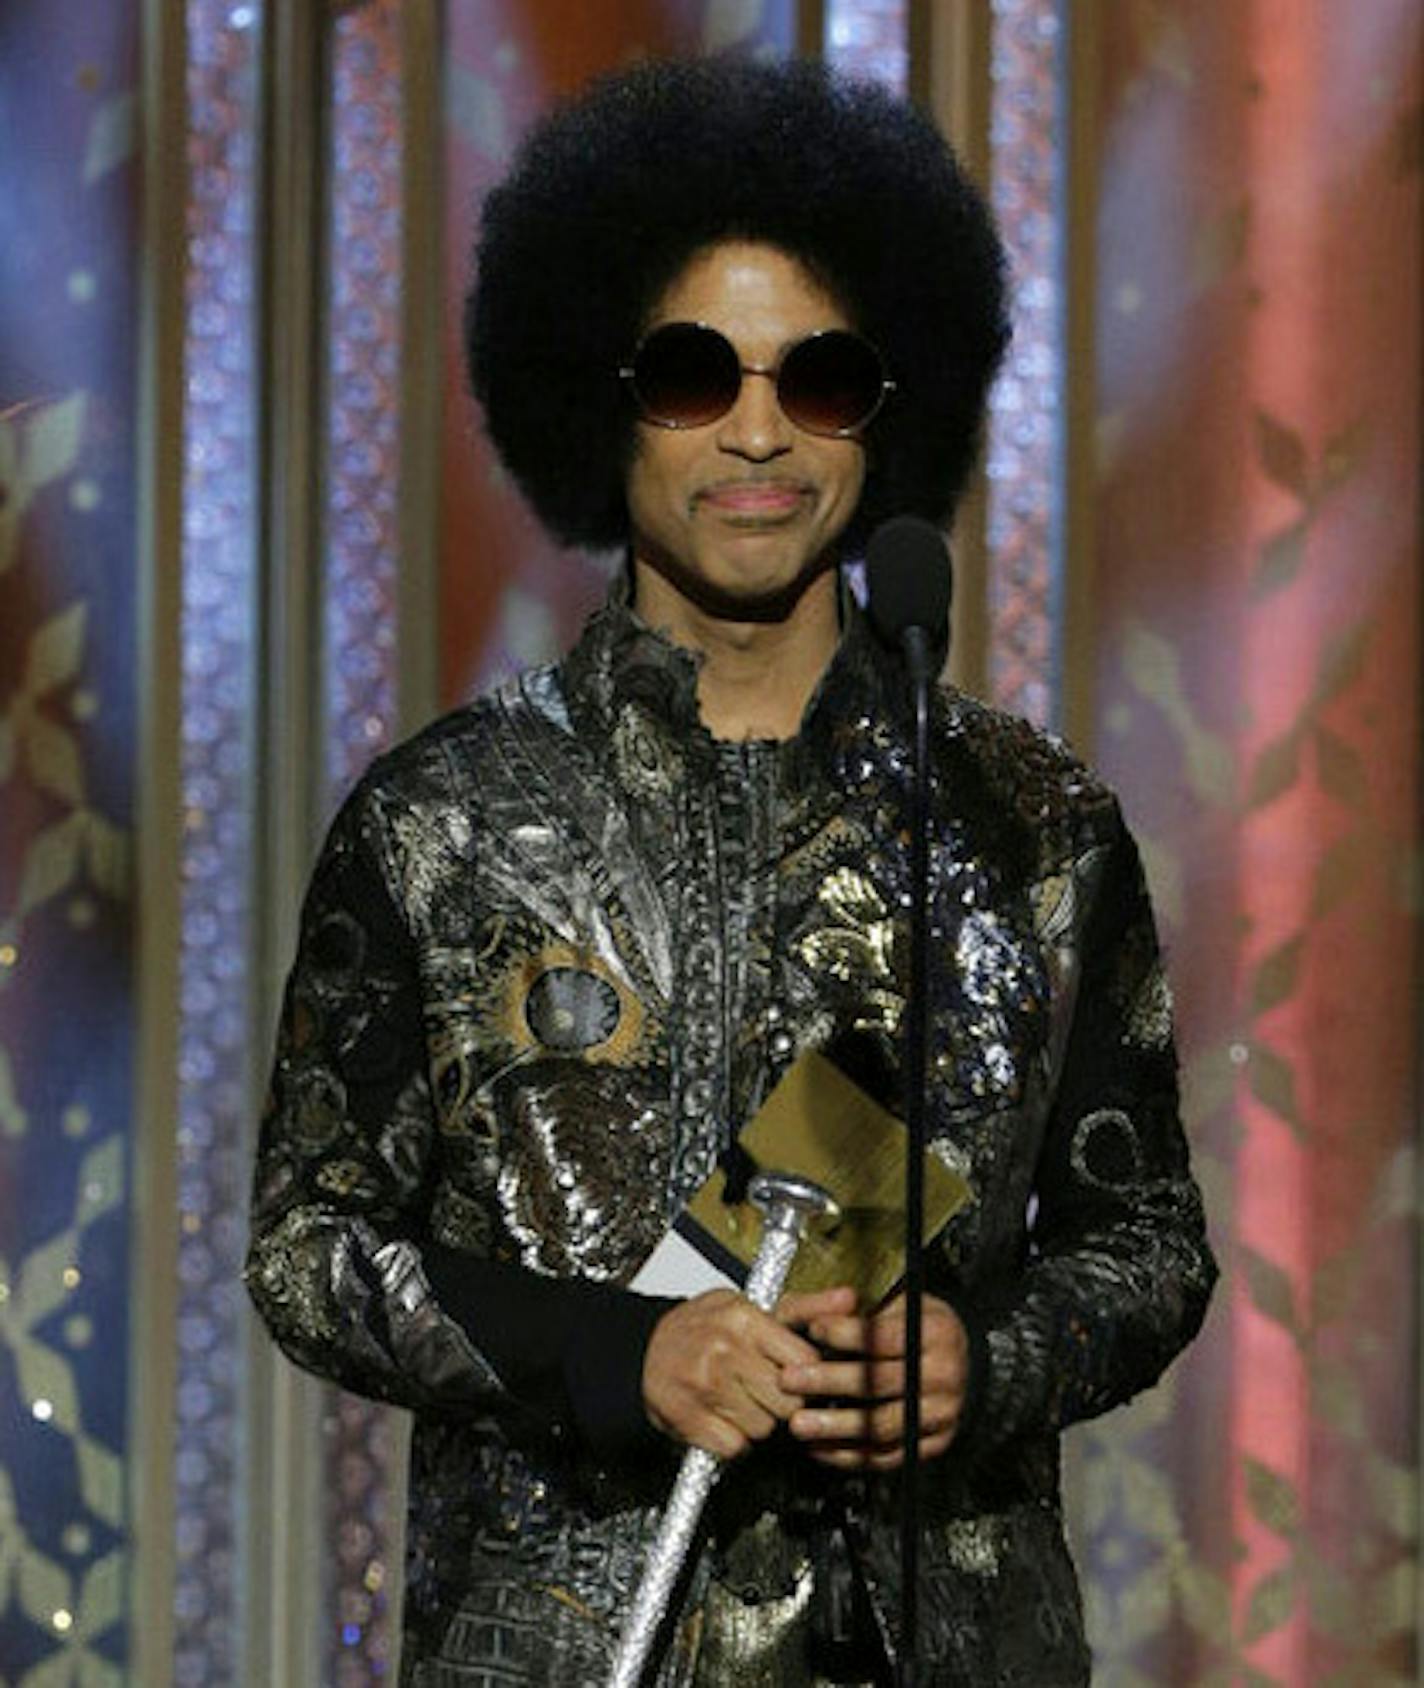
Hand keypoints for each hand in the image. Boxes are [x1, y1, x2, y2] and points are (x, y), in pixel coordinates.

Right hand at [642, 1289, 820, 1459]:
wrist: (643, 1348)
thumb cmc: (703, 1326)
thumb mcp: (752, 1305)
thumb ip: (804, 1308)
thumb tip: (848, 1300)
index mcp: (743, 1319)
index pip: (804, 1362)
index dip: (804, 1374)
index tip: (792, 1372)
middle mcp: (724, 1350)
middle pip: (788, 1401)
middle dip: (783, 1401)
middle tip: (764, 1388)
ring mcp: (704, 1386)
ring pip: (764, 1428)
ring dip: (757, 1422)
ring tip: (740, 1399)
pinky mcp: (688, 1418)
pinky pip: (735, 1447)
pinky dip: (733, 1440)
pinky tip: (724, 1418)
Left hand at [778, 1287, 968, 1470]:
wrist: (958, 1361)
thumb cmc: (917, 1328)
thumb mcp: (895, 1301)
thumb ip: (853, 1305)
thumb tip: (829, 1305)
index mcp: (935, 1332)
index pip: (885, 1337)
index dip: (847, 1334)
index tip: (814, 1329)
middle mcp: (943, 1374)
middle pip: (880, 1381)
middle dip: (829, 1381)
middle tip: (790, 1379)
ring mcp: (940, 1413)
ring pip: (883, 1425)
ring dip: (836, 1426)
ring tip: (799, 1423)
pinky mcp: (931, 1443)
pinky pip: (888, 1456)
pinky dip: (850, 1455)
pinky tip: (820, 1446)